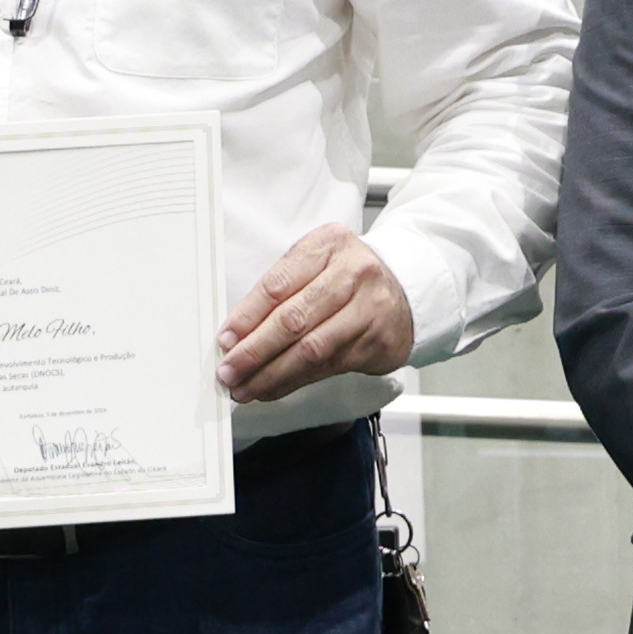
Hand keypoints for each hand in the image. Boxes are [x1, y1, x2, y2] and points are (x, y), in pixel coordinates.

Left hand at [222, 225, 417, 397]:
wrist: (407, 289)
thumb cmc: (349, 276)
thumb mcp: (316, 264)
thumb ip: (280, 292)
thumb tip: (236, 335)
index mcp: (329, 245)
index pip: (278, 284)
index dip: (247, 317)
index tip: (225, 340)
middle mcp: (354, 273)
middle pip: (294, 319)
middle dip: (255, 351)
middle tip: (229, 371)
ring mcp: (370, 309)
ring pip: (311, 349)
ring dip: (272, 374)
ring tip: (245, 387)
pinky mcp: (378, 342)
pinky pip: (328, 368)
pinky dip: (294, 382)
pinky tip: (273, 388)